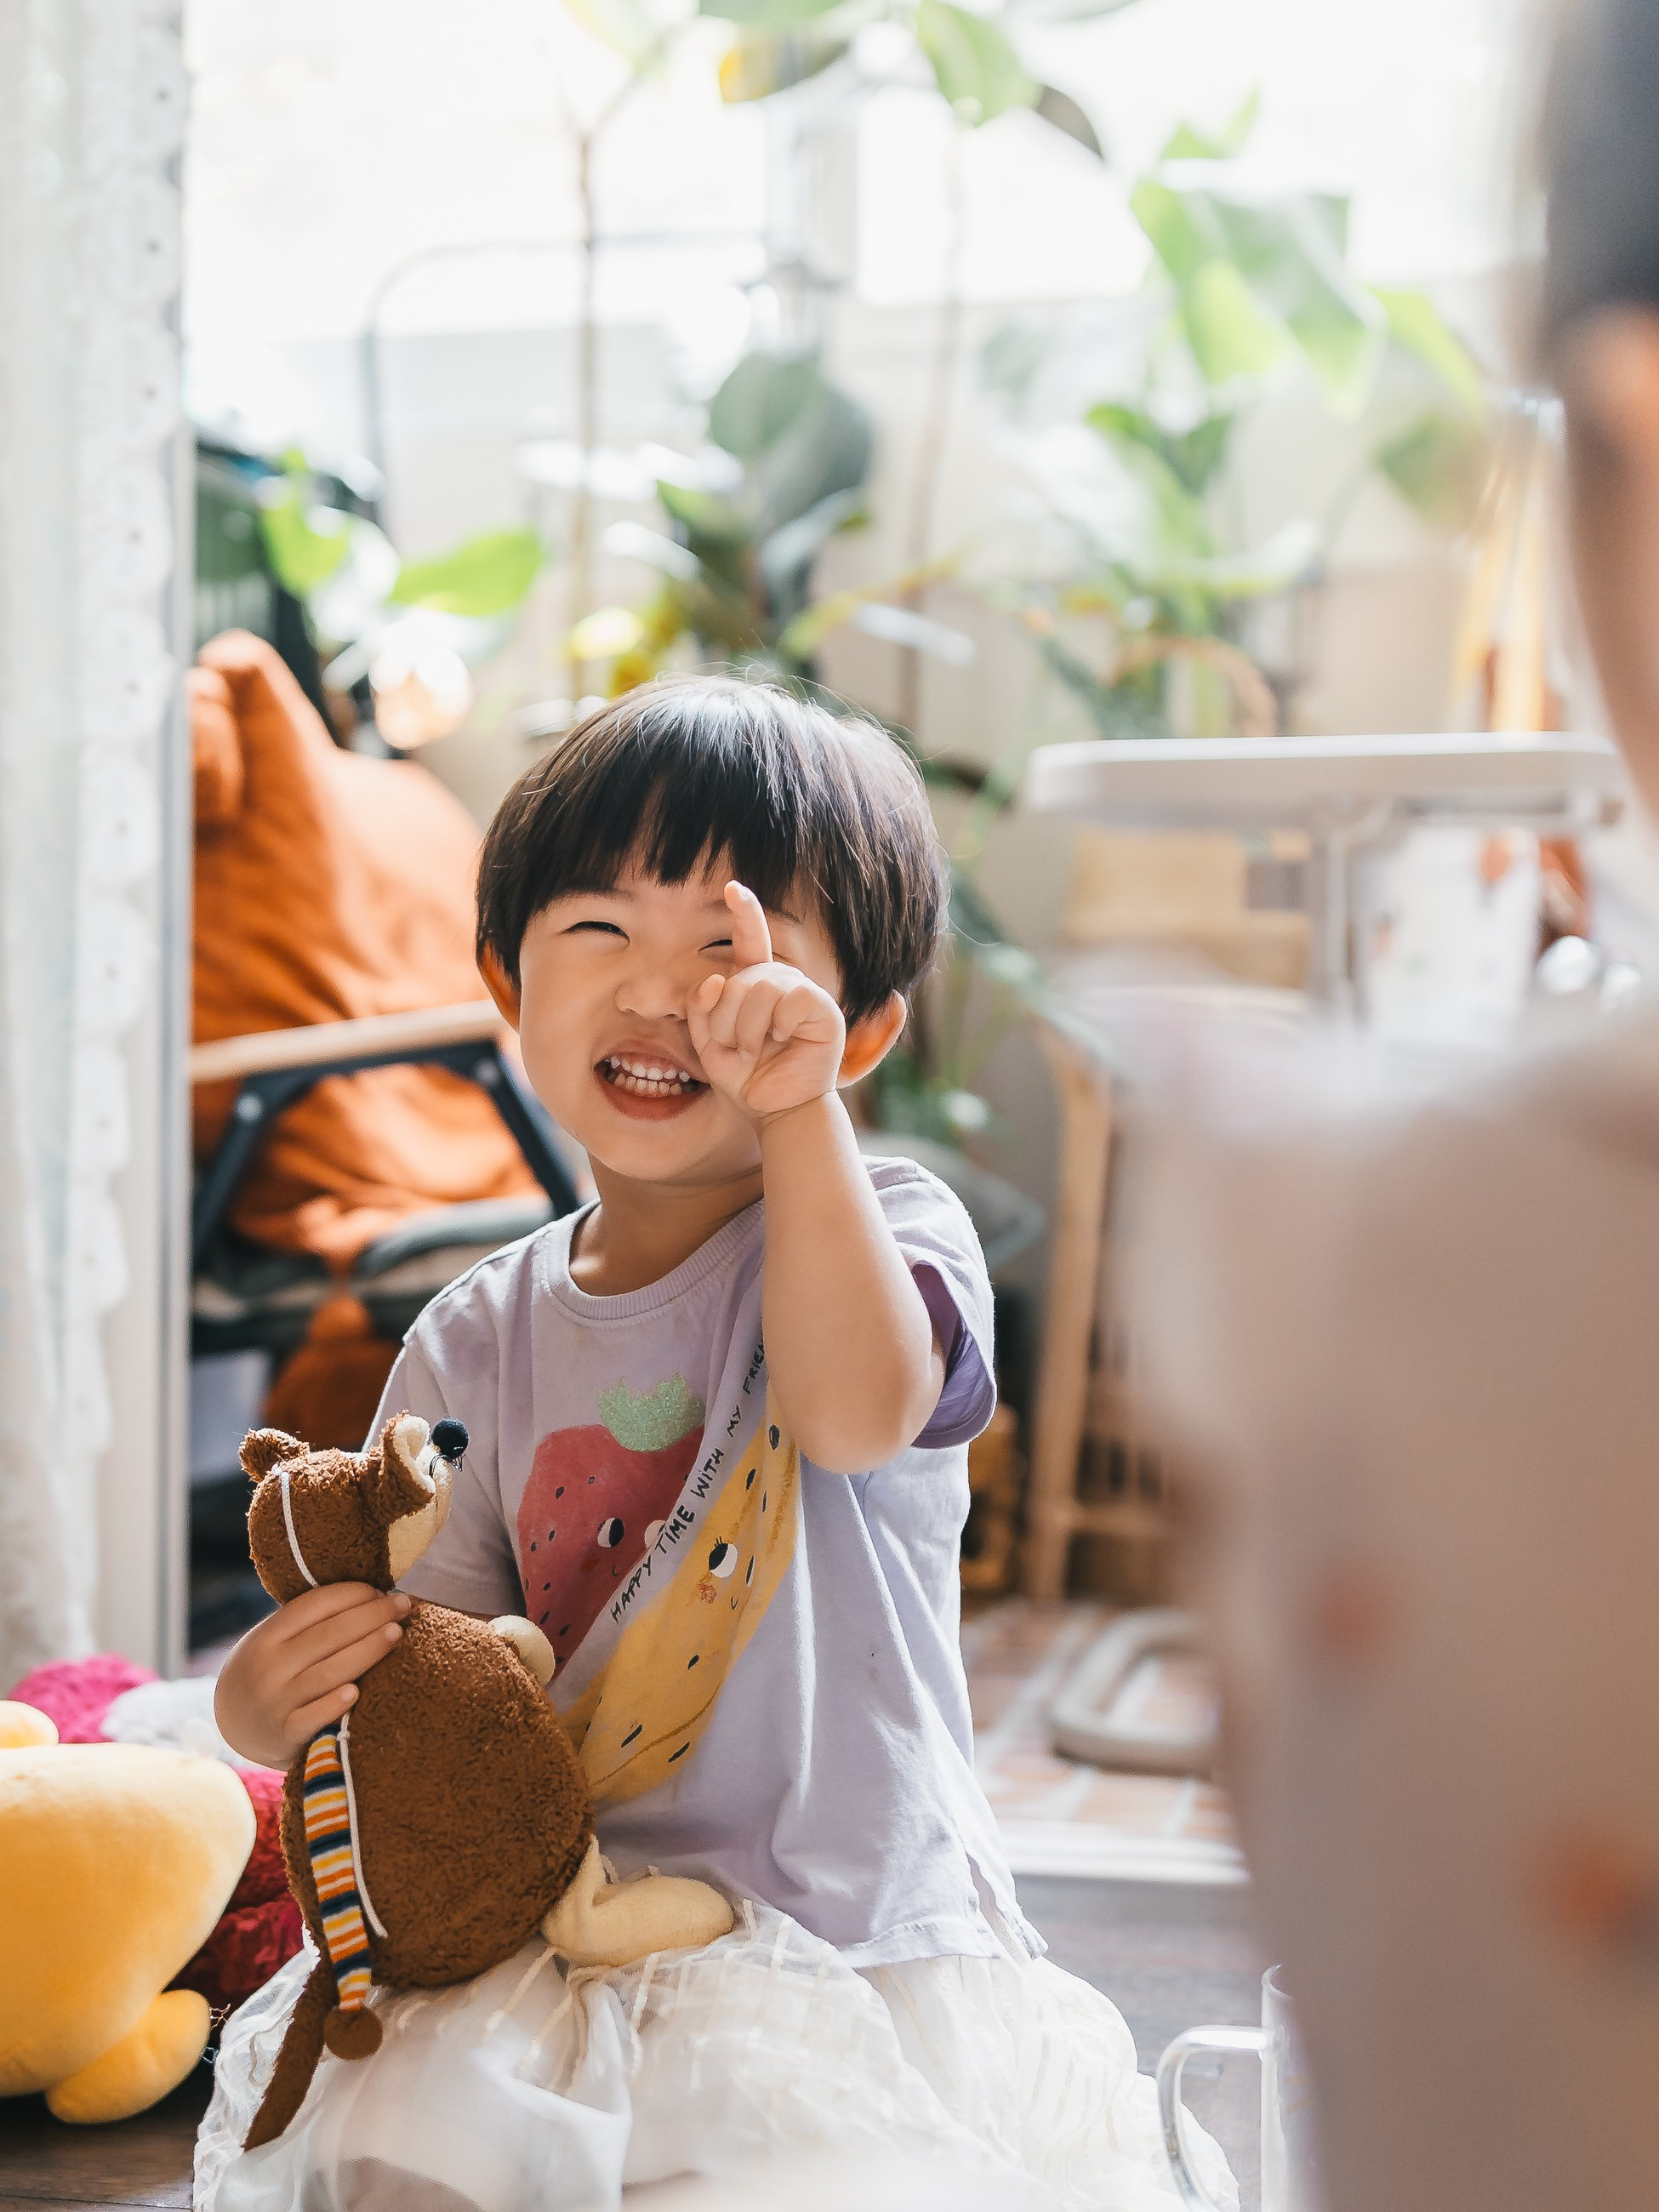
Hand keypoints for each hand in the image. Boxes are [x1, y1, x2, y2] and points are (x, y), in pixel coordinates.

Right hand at [213, 1584, 409, 1768]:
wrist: (233, 1725)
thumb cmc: (270, 1671)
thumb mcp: (275, 1642)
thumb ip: (309, 1624)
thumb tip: (372, 1596)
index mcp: (267, 1636)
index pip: (313, 1605)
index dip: (351, 1594)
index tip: (381, 1590)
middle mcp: (269, 1667)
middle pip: (328, 1635)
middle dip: (371, 1616)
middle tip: (403, 1605)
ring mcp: (276, 1702)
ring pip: (329, 1673)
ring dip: (368, 1651)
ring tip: (397, 1634)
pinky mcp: (284, 1735)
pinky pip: (312, 1718)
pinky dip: (334, 1704)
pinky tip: (357, 1692)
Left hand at [688, 882, 845, 1123]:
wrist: (775, 1112)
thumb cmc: (745, 1078)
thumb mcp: (708, 1043)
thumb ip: (702, 1008)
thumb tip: (715, 979)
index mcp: (756, 986)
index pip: (750, 941)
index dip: (745, 913)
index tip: (732, 888)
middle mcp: (783, 984)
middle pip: (744, 975)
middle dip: (727, 1016)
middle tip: (737, 1048)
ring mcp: (805, 995)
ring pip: (763, 986)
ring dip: (747, 1026)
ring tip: (754, 1050)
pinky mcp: (824, 1011)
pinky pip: (793, 997)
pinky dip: (778, 1023)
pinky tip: (782, 1041)